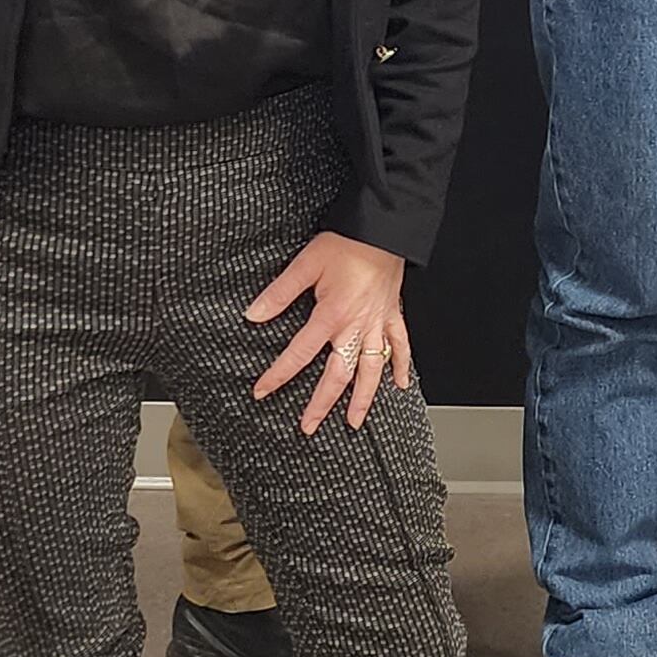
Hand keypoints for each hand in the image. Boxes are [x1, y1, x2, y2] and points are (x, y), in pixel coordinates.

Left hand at [248, 231, 415, 430]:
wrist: (384, 230)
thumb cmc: (347, 243)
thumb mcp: (306, 264)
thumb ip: (279, 293)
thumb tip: (254, 314)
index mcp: (332, 315)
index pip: (300, 353)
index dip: (279, 374)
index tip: (263, 391)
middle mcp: (357, 326)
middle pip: (338, 375)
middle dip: (322, 404)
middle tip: (309, 426)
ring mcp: (377, 324)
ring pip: (371, 370)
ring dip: (363, 398)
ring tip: (354, 421)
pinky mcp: (393, 315)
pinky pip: (401, 346)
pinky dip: (403, 366)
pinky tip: (401, 384)